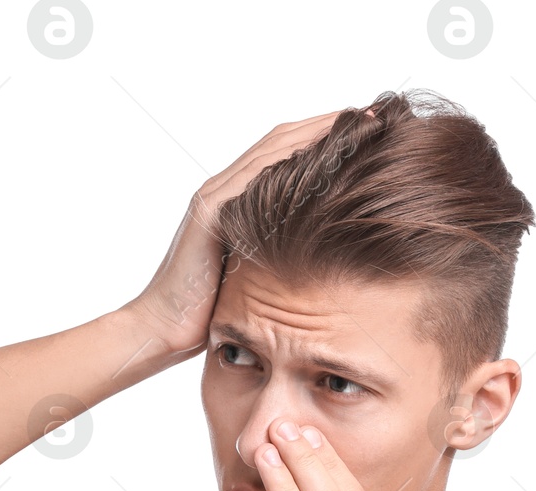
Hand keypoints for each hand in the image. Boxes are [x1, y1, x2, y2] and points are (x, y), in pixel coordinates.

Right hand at [122, 111, 344, 361]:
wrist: (162, 329)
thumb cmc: (208, 312)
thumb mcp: (256, 275)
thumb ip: (278, 251)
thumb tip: (324, 253)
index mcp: (237, 200)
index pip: (286, 154)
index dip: (325, 138)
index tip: (367, 131)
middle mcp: (224, 189)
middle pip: (282, 141)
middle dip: (328, 125)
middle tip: (373, 116)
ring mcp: (215, 196)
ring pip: (271, 150)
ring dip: (316, 133)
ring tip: (357, 123)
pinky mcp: (209, 213)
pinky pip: (254, 176)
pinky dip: (288, 159)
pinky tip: (321, 152)